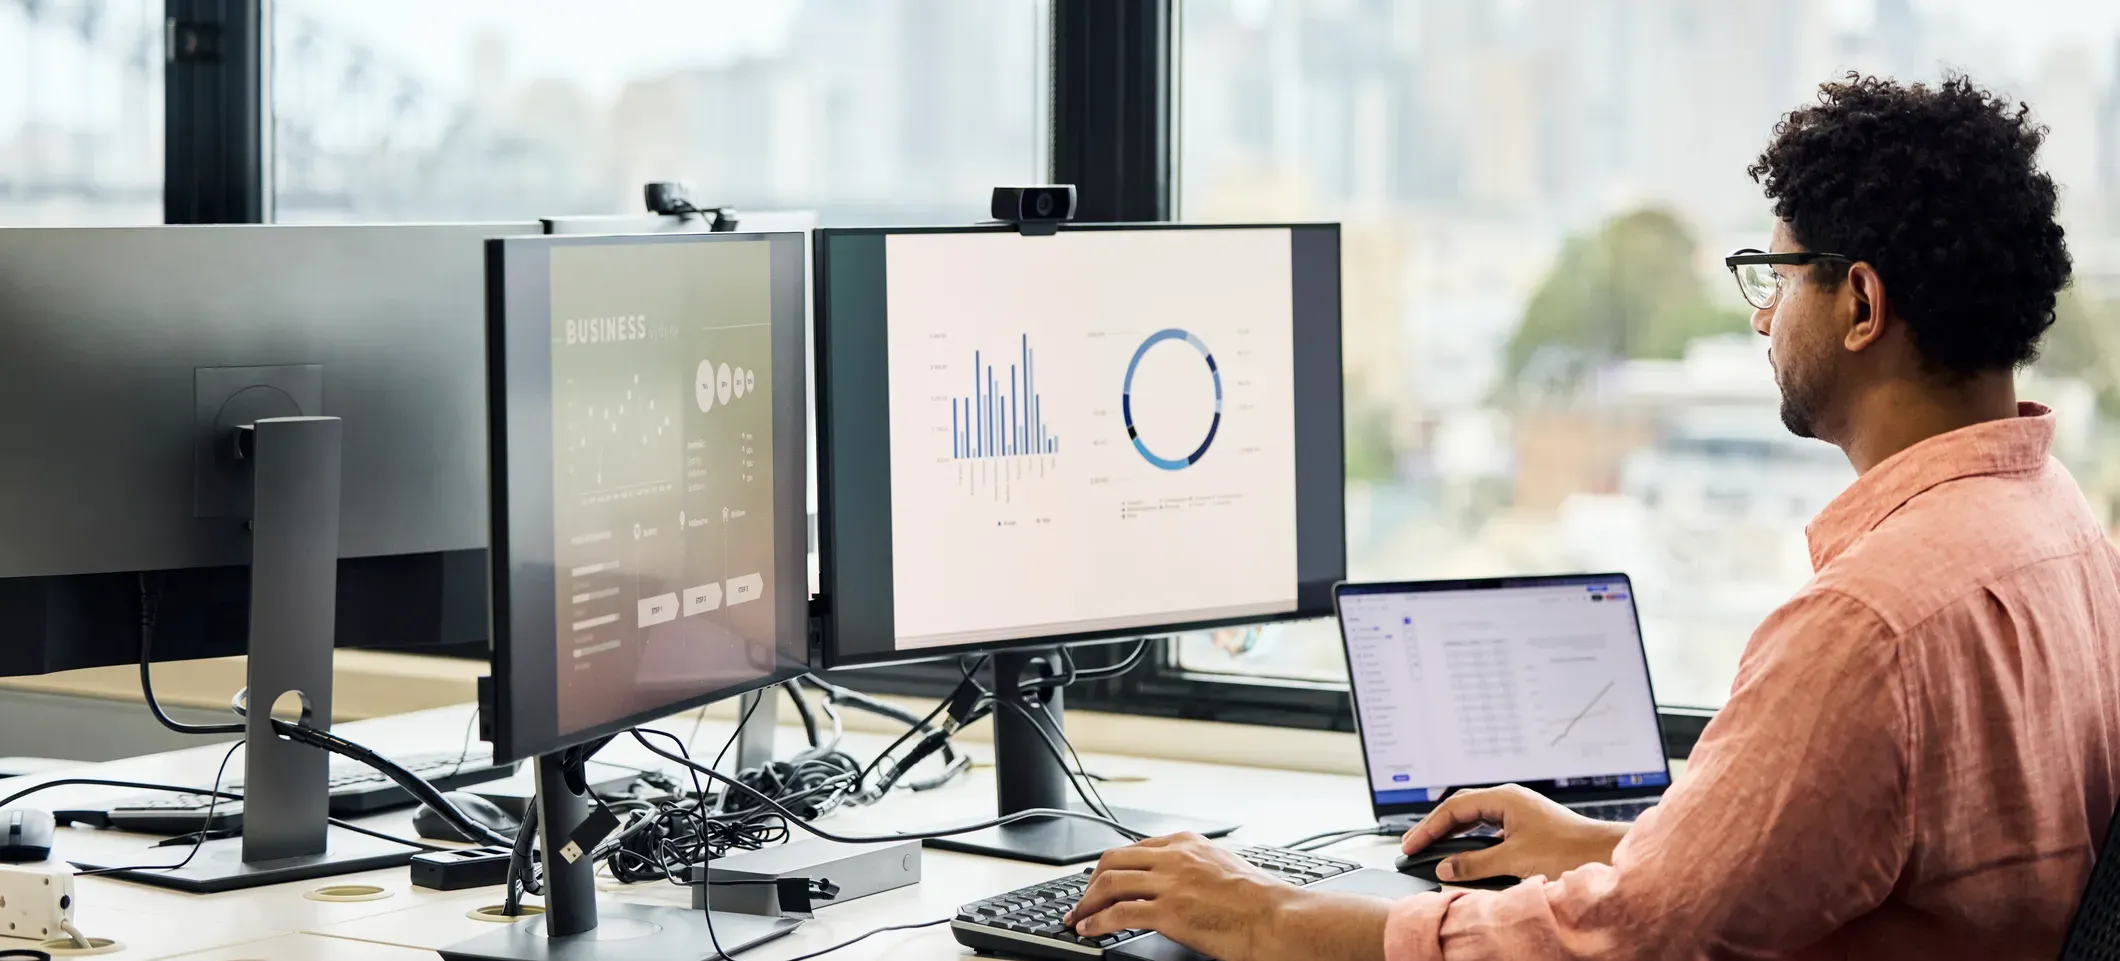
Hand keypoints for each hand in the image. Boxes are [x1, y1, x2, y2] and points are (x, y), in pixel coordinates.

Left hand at [1062, 833, 1388, 960]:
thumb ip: (1194, 866)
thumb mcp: (1222, 866)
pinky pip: (1120, 914)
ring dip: (1087, 903)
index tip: (1098, 880)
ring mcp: (1170, 883)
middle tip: (1081, 901)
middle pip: (1113, 860)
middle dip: (1090, 882)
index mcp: (1186, 843)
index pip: (1133, 848)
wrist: (1279, 918)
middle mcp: (1174, 857)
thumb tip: (1176, 880)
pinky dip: (1098, 922)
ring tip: (1078, 919)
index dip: (1108, 866)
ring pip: (1111, 884)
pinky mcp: (1170, 912)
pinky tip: (1090, 931)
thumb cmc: (1260, 900)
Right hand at [1400, 784, 1627, 882]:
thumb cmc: (1567, 850)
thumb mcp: (1514, 860)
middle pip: (1461, 809)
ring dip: (1452, 834)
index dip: (1429, 827)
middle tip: (1412, 846)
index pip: (1454, 808)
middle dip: (1435, 828)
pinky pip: (1488, 829)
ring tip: (1431, 849)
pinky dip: (1470, 841)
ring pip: (1474, 819)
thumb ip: (1475, 864)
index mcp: (1504, 798)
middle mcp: (1510, 801)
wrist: (1604, 854)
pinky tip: (1464, 853)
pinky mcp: (1526, 827)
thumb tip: (1445, 867)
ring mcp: (1518, 813)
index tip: (1411, 845)